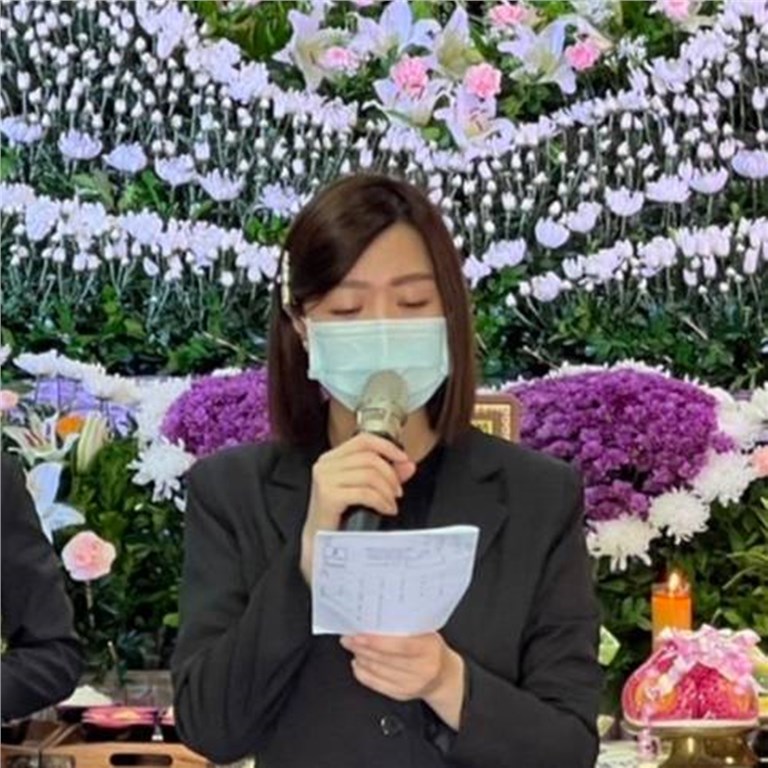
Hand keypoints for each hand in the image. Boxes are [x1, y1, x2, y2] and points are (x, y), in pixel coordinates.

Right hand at [299, 433, 415, 582]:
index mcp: (332, 458)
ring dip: (387, 491)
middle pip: (369, 458)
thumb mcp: (364, 489)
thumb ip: (386, 475)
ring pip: (369, 475)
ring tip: (391, 503)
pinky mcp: (328, 495)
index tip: (403, 459)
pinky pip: (365, 492)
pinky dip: (381, 501)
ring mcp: (325, 479)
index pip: (363, 440)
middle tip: (397, 492)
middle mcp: (326, 464)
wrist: (319, 542)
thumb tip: (408, 465)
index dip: (387, 446)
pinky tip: (386, 510)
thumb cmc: (339, 516)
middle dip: (390, 475)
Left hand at [340, 632, 465, 729]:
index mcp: (429, 649)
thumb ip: (406, 626)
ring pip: (378, 672)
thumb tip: (376, 617)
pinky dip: (363, 673)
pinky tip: (358, 663)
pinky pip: (376, 685)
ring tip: (352, 647)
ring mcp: (412, 685)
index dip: (377, 641)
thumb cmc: (432, 649)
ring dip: (361, 658)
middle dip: (362, 648)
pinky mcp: (402, 695)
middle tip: (348, 638)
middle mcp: (422, 669)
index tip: (359, 635)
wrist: (444, 675)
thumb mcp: (426, 632)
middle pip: (385, 659)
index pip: (400, 646)